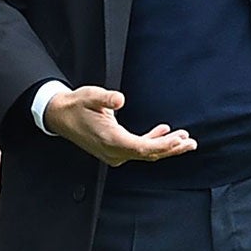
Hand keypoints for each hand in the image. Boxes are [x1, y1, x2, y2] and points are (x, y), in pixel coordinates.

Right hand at [42, 86, 195, 167]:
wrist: (60, 116)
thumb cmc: (76, 105)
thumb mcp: (89, 96)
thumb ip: (105, 98)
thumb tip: (119, 99)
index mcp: (110, 139)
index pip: (141, 147)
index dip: (162, 145)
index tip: (178, 139)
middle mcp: (113, 151)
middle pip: (147, 154)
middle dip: (170, 149)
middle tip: (190, 142)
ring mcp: (113, 153)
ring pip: (144, 154)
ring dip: (164, 148)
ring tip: (184, 140)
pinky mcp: (114, 150)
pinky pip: (137, 150)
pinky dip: (151, 143)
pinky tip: (163, 133)